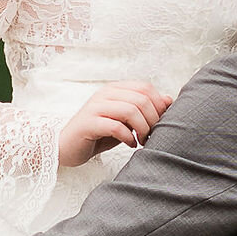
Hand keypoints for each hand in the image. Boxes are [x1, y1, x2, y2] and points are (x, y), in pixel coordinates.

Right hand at [57, 79, 171, 165]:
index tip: (160, 124)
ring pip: (130, 110)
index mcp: (115, 89)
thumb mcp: (125, 121)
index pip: (145, 88)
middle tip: (152, 136)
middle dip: (153, 120)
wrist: (66, 147)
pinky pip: (115, 126)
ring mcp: (95, 107)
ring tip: (142, 141)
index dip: (158, 106)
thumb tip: (169, 100)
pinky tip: (130, 144)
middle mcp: (105, 94)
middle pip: (141, 99)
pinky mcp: (88, 123)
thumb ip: (144, 109)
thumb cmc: (98, 134)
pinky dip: (128, 137)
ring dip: (142, 129)